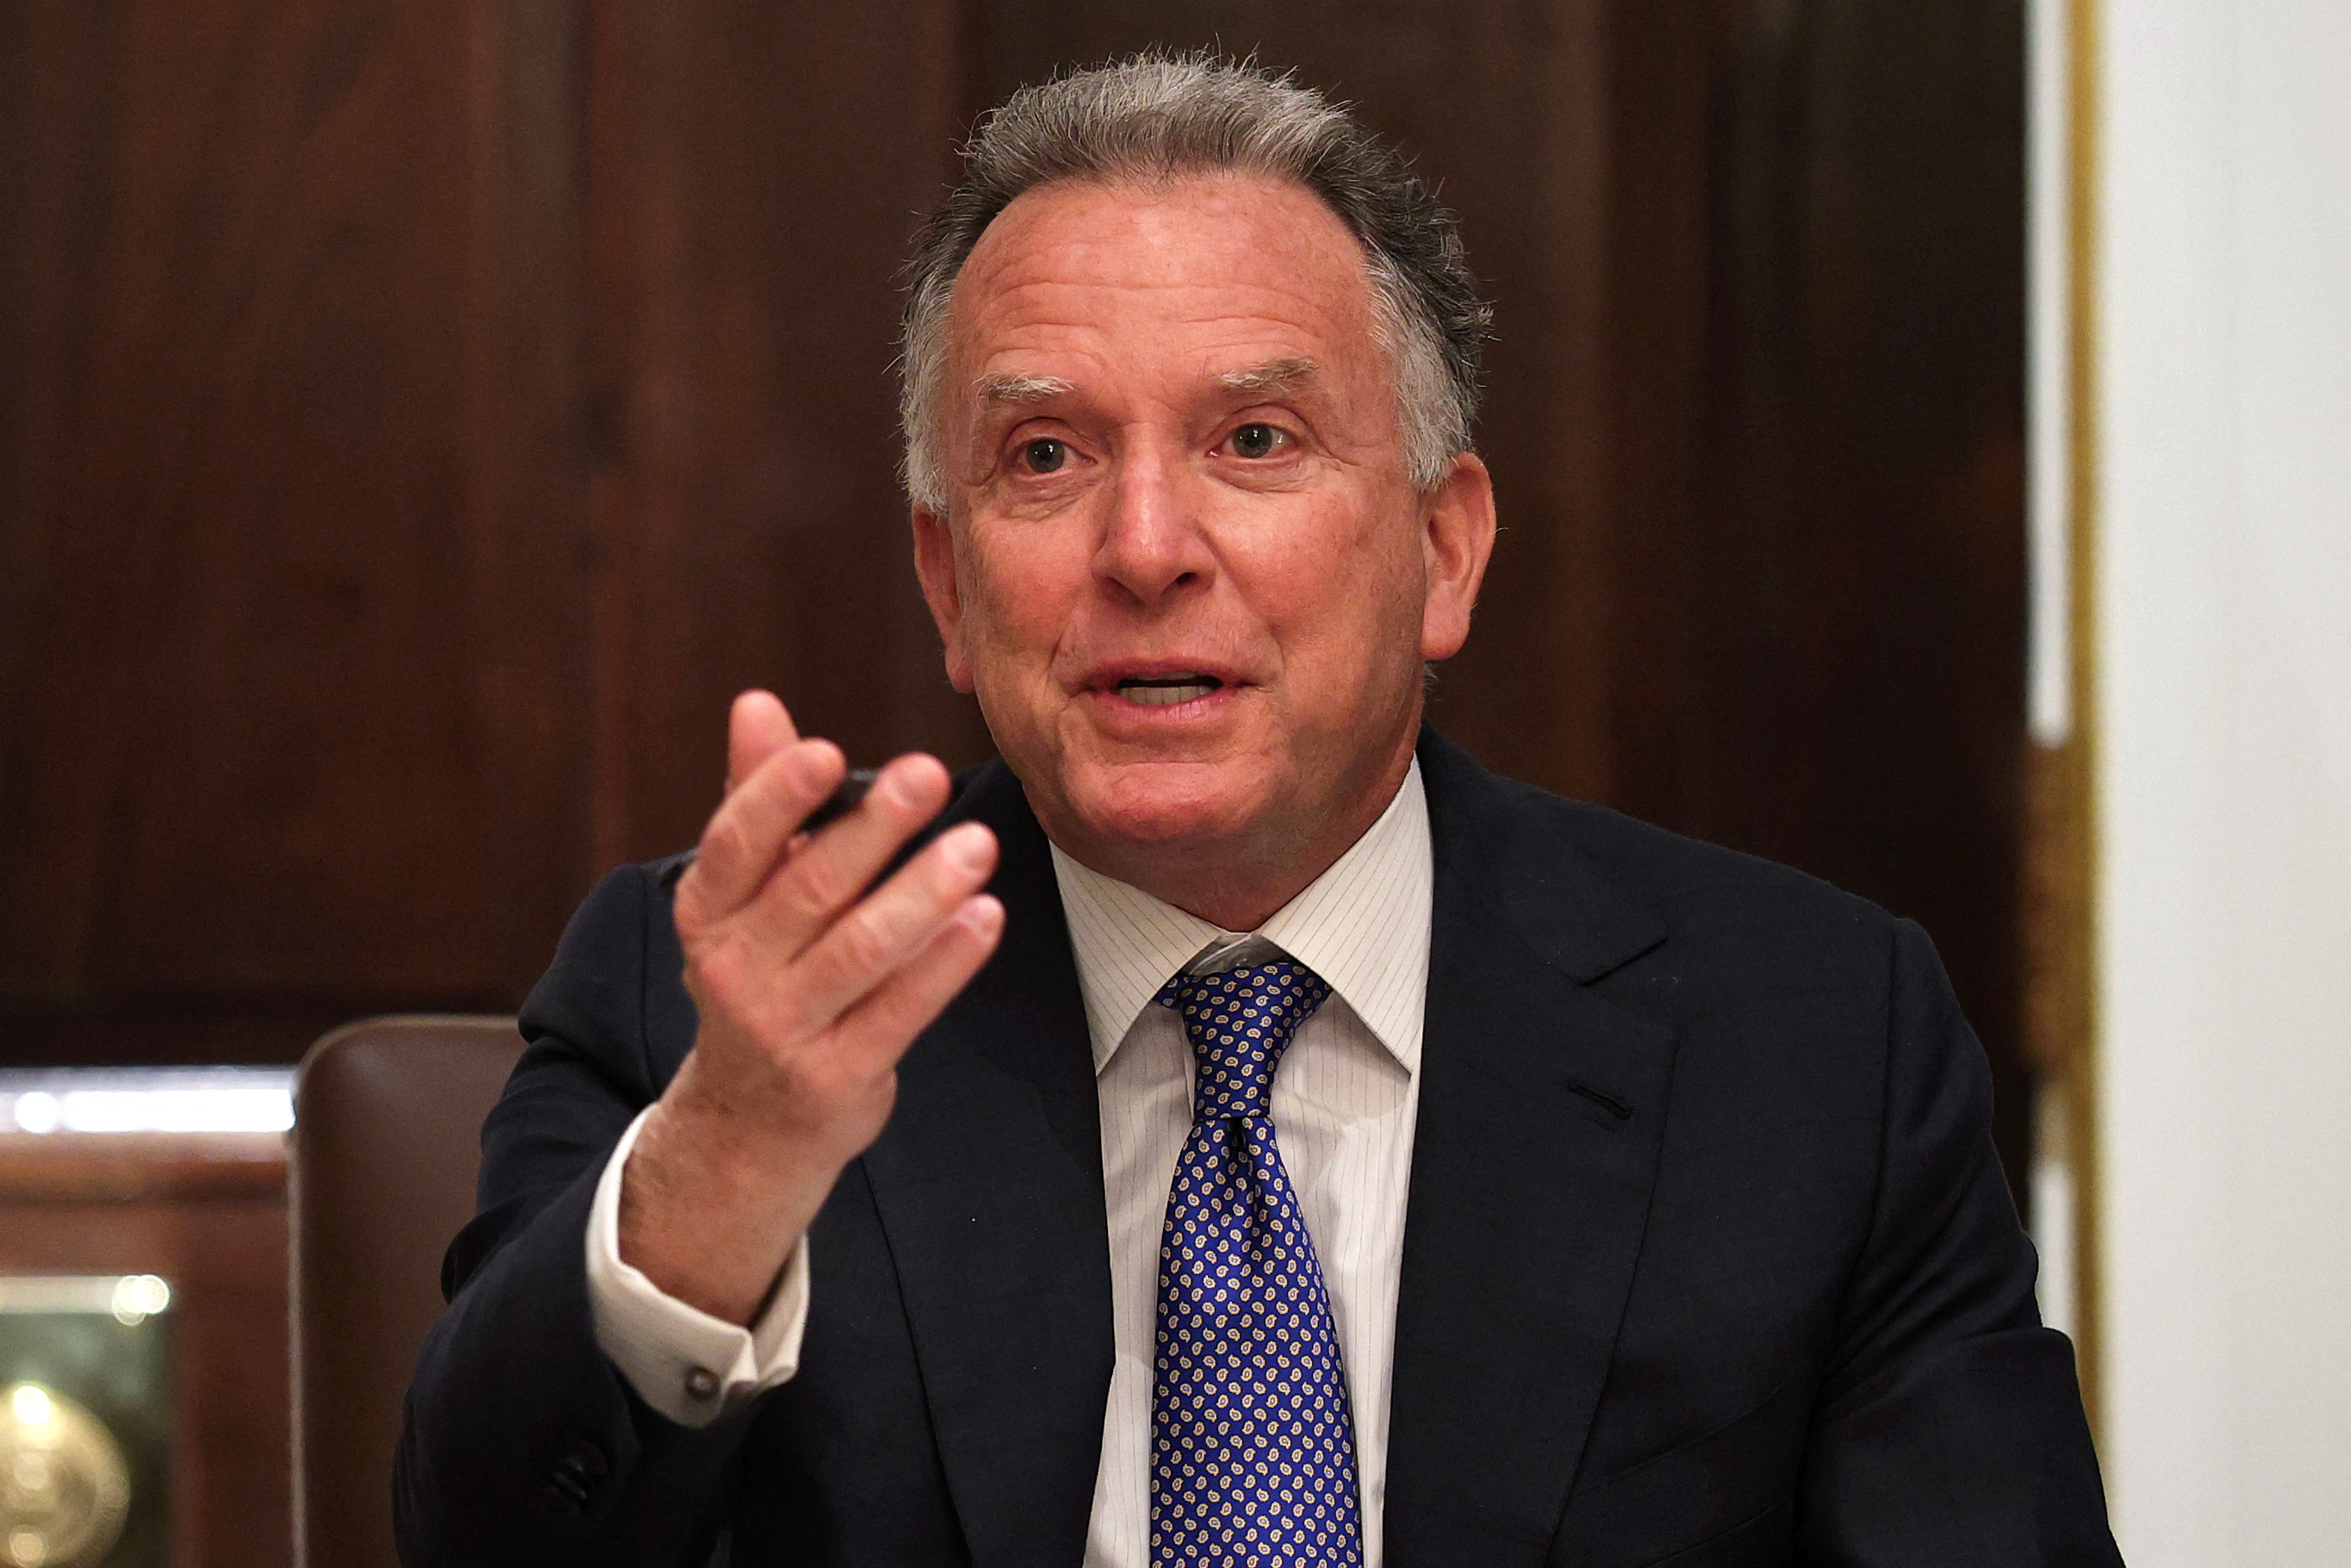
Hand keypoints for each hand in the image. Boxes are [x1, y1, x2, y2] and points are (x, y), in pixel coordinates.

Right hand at [617, 690, 1003, 1324]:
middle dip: (872, 830)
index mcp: (706, 915)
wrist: (748, 1122)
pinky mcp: (838, 1078)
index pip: (735, 847)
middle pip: (809, 891)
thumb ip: (756, 797)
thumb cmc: (761, 976)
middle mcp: (732, 972)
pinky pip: (900, 1012)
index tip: (829, 750)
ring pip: (859, 952)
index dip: (776, 797)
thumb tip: (757, 703)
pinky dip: (944, 964)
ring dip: (922, 894)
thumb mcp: (743, 896)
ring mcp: (784, 1031)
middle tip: (930, 773)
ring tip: (976, 845)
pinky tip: (984, 919)